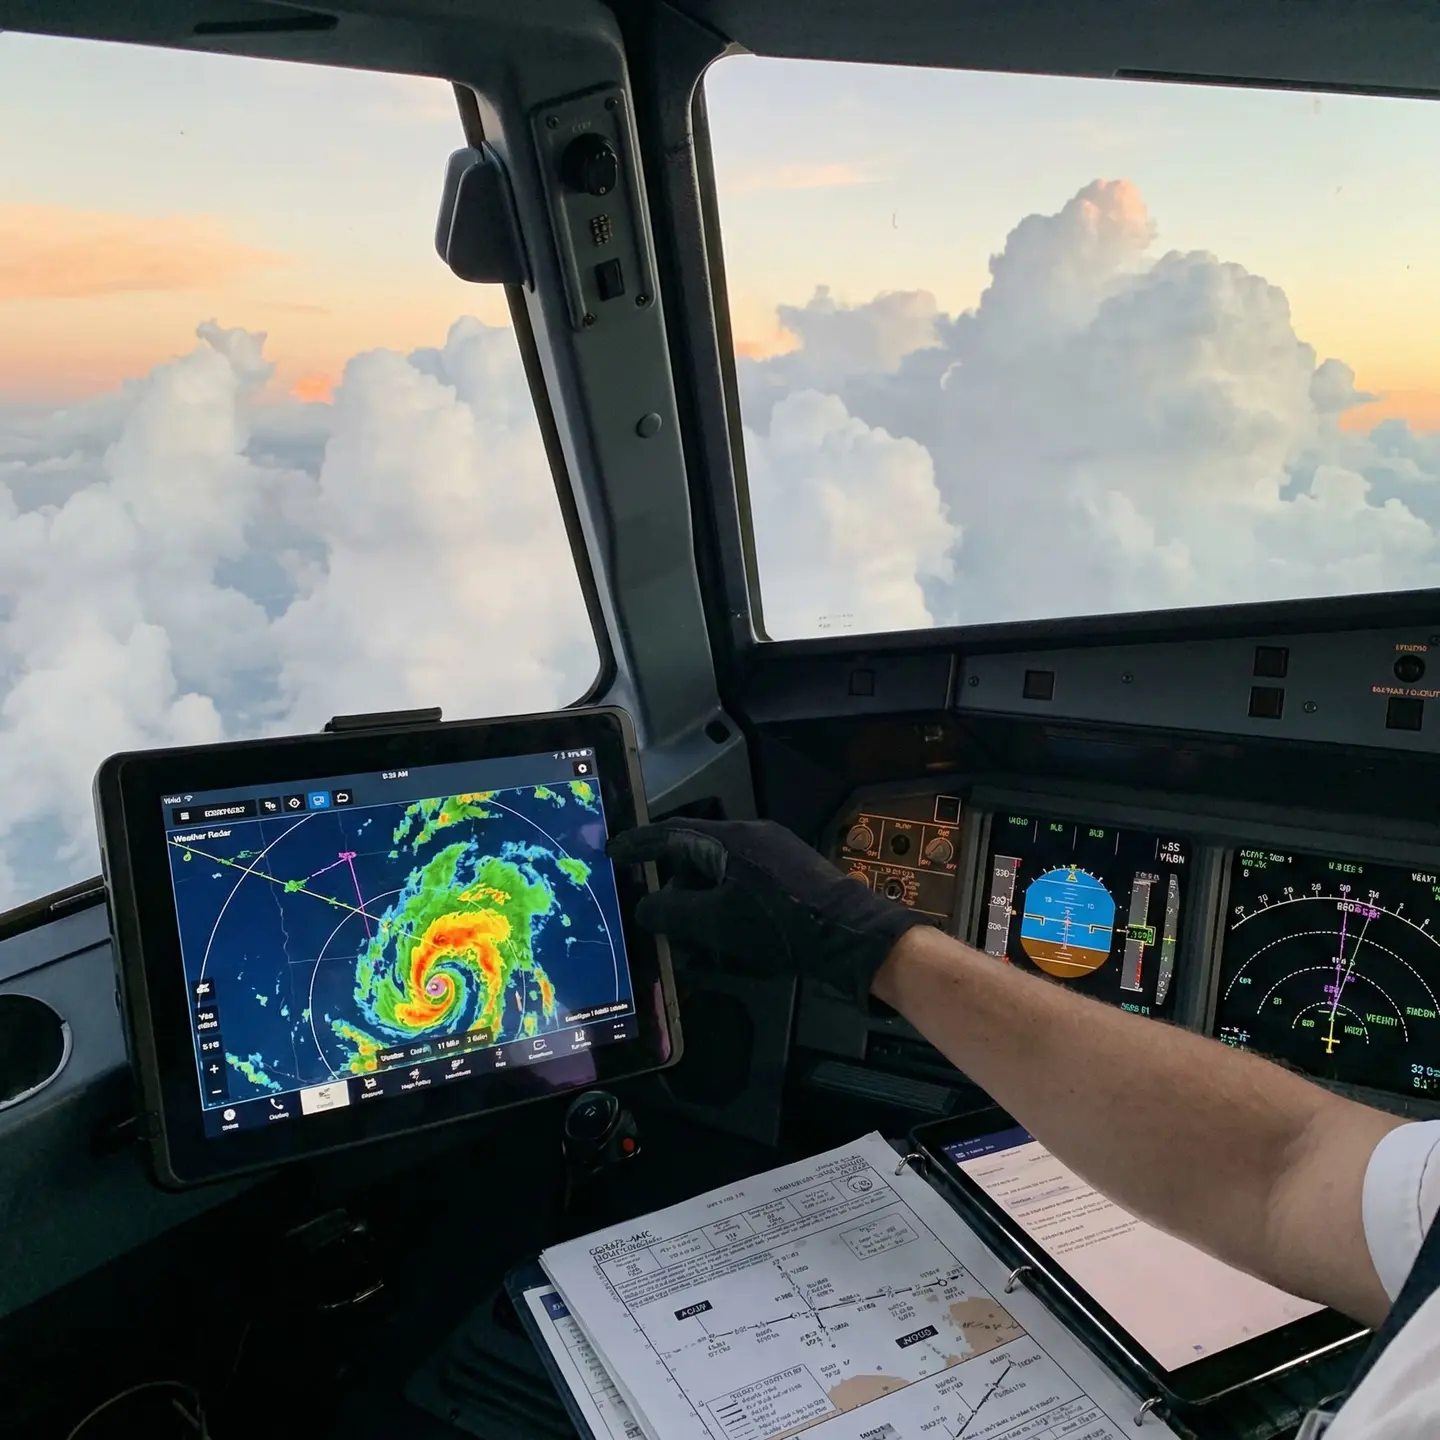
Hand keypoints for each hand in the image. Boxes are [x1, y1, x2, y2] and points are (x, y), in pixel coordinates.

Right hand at [606, 818, 928, 1003]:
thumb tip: (644, 907)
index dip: (639, 844)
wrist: (848, 935)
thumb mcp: (715, 922)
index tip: (613, 851)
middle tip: (649, 906)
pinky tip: (718, 940)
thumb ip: (672, 912)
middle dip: (670, 882)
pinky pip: (742, 885)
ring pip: (720, 872)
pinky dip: (722, 906)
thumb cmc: (778, 924)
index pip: (672, 832)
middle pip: (696, 853)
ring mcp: (774, 855)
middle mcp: (752, 837)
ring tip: (683, 934)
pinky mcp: (790, 876)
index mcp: (730, 838)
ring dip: (697, 900)